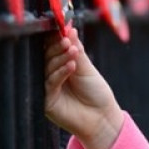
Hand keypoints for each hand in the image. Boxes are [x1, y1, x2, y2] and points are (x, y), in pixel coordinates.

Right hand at [44, 27, 123, 148]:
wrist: (102, 118)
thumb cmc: (96, 93)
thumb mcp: (87, 69)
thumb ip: (78, 51)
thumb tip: (70, 30)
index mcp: (60, 65)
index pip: (53, 48)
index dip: (57, 38)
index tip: (63, 29)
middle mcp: (51, 75)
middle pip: (48, 56)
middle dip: (57, 47)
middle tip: (66, 40)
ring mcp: (47, 87)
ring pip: (48, 67)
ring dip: (60, 58)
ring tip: (72, 51)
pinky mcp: (46, 100)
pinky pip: (51, 82)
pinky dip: (61, 72)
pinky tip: (71, 65)